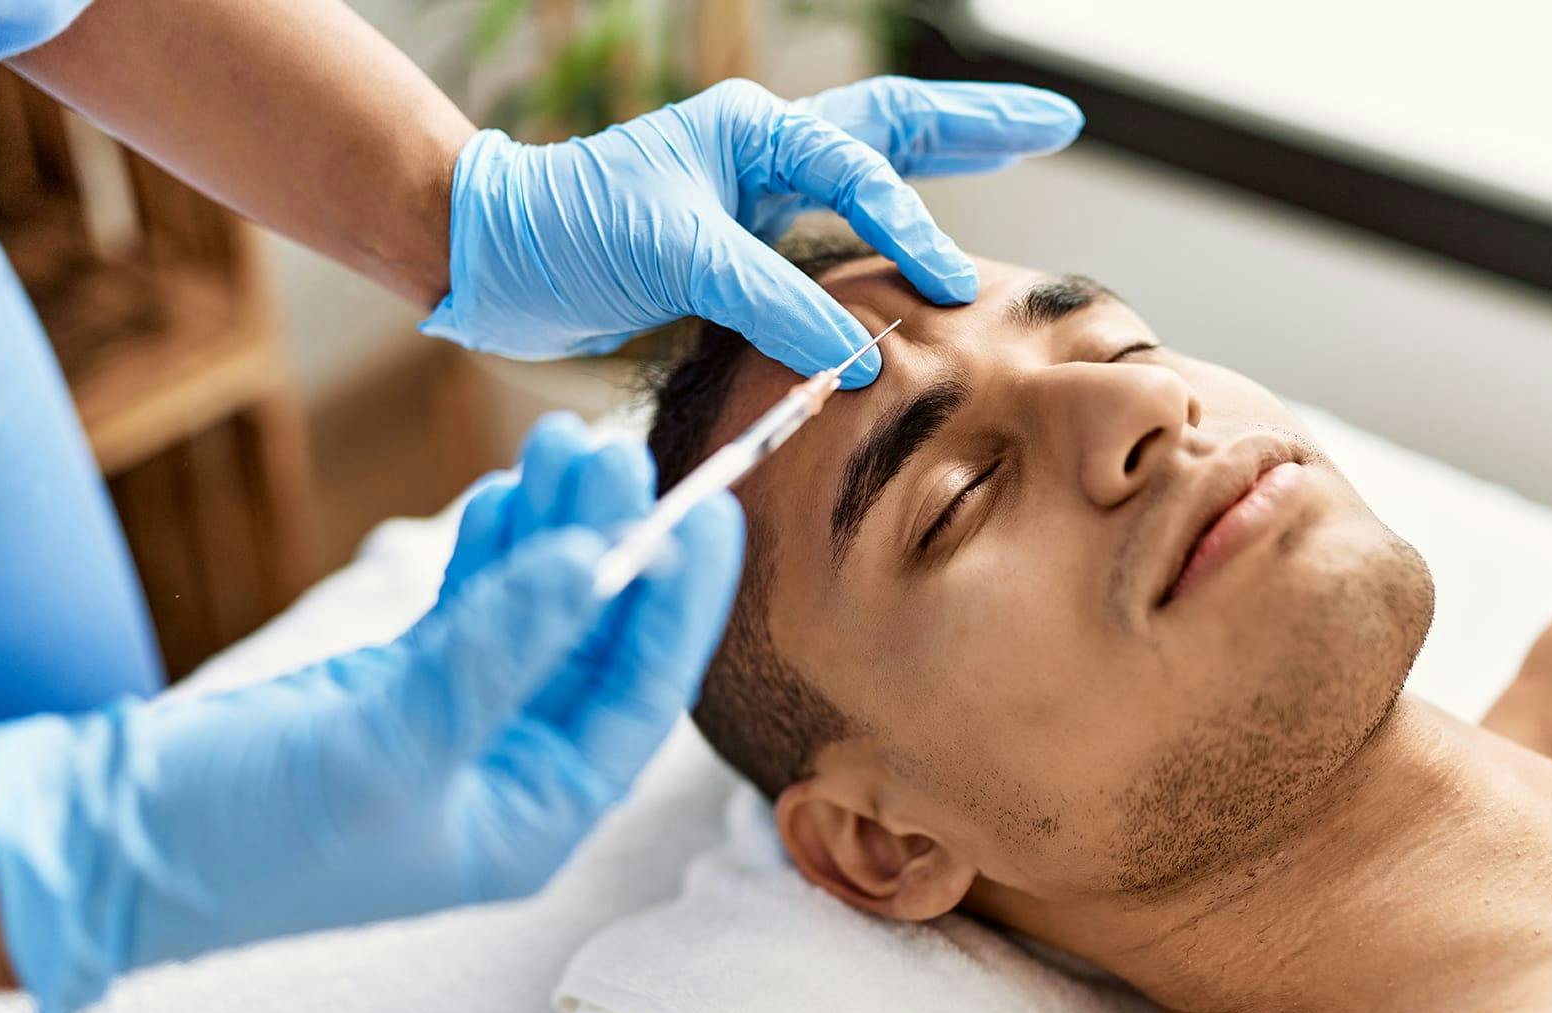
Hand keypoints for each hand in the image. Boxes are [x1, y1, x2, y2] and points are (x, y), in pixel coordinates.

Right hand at [0, 418, 741, 1012]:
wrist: (105, 845)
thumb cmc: (250, 832)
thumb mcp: (391, 741)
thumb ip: (497, 651)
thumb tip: (596, 563)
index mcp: (534, 819)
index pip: (640, 699)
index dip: (681, 604)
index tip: (709, 513)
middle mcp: (512, 773)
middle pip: (594, 643)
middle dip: (613, 546)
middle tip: (624, 451)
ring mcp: (460, 725)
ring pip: (534, 612)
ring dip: (553, 531)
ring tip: (567, 442)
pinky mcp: (403, 686)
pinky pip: (473, 605)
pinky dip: (491, 549)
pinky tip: (514, 489)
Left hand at [422, 75, 1082, 381]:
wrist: (495, 256)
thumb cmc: (570, 230)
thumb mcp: (676, 255)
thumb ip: (772, 298)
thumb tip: (858, 353)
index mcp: (756, 131)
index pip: (864, 172)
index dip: (914, 230)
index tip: (953, 291)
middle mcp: (765, 150)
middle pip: (896, 125)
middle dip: (977, 124)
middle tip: (1056, 120)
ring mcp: (756, 194)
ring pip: (872, 168)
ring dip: (943, 162)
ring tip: (1012, 147)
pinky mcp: (741, 244)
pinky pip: (835, 230)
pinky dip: (887, 231)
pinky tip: (918, 247)